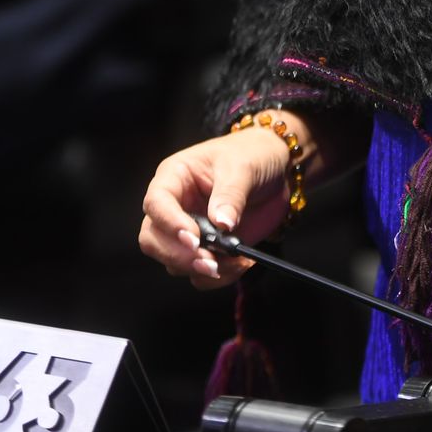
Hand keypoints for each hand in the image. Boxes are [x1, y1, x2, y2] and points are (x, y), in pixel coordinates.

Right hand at [138, 126, 291, 290]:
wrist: (277, 169)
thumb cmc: (252, 154)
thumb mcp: (243, 166)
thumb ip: (231, 194)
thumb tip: (222, 224)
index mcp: (175, 177)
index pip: (156, 203)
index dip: (169, 223)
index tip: (193, 238)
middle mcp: (175, 206)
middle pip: (154, 239)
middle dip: (179, 256)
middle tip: (210, 261)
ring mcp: (189, 230)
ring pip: (174, 262)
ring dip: (202, 269)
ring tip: (236, 261)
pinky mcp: (207, 248)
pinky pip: (199, 273)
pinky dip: (219, 276)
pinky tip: (241, 264)